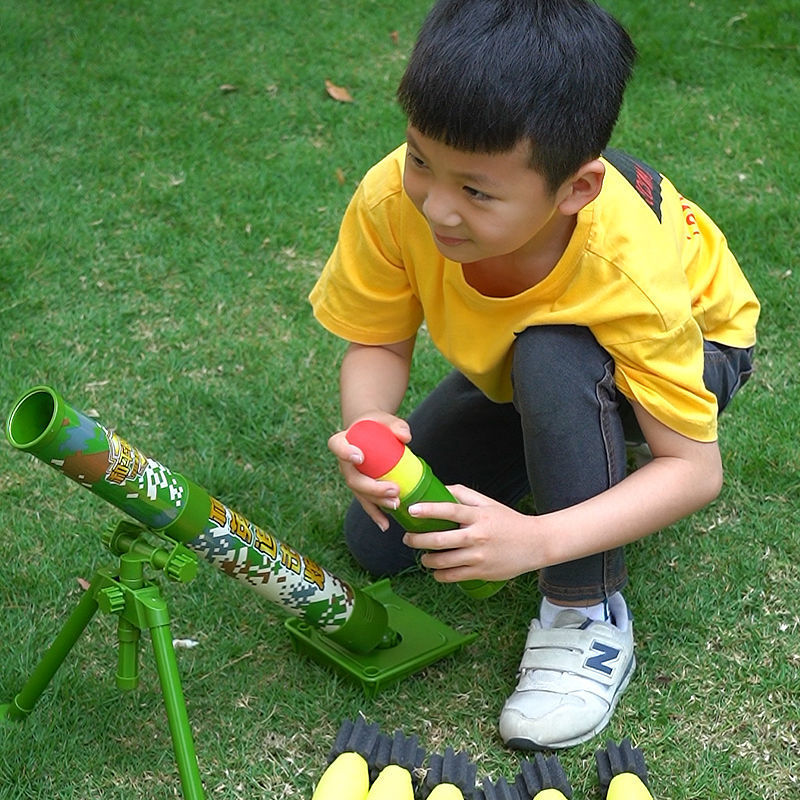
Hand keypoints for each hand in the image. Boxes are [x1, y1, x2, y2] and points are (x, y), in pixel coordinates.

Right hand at [328, 413, 411, 530]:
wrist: (371, 433)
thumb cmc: (378, 425)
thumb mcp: (386, 420)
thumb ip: (396, 425)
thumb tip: (405, 438)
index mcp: (343, 440)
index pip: (337, 446)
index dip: (345, 453)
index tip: (359, 457)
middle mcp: (343, 463)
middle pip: (353, 478)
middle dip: (372, 487)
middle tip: (393, 489)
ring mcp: (352, 478)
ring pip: (360, 494)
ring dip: (377, 502)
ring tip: (396, 504)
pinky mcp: (361, 489)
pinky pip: (367, 503)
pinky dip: (376, 514)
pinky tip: (385, 525)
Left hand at [402, 484, 537, 581]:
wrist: (536, 544)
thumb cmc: (509, 522)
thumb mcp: (488, 503)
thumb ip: (463, 494)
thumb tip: (440, 489)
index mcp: (479, 517)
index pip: (450, 511)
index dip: (429, 510)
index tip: (412, 509)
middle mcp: (477, 537)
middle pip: (440, 540)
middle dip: (417, 540)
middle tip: (408, 538)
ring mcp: (478, 557)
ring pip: (443, 562)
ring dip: (426, 559)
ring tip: (423, 556)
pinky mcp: (481, 573)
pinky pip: (452, 576)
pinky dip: (439, 574)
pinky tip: (435, 570)